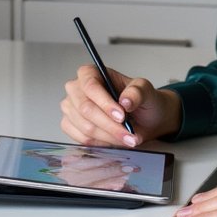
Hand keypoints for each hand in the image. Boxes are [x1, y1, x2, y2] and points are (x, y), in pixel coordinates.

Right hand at [61, 64, 182, 147]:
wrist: (143, 118)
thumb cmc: (141, 101)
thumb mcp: (146, 91)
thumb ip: (137, 93)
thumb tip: (125, 101)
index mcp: (90, 73)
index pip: (91, 86)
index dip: (105, 103)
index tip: (122, 116)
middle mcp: (76, 89)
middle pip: (85, 109)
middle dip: (110, 125)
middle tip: (129, 134)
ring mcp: (70, 108)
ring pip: (86, 127)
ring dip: (110, 136)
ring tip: (128, 138)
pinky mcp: (70, 126)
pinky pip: (83, 139)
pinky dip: (102, 143)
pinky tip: (116, 140)